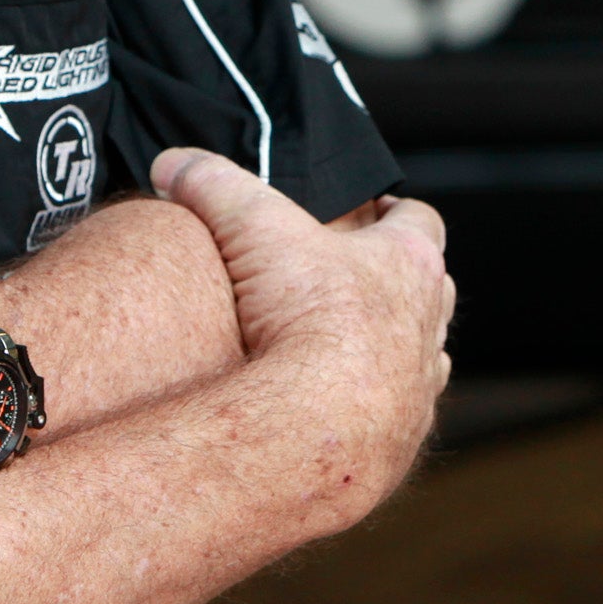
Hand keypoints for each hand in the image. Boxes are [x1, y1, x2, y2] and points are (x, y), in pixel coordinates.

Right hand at [148, 149, 451, 516]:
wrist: (317, 428)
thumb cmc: (304, 319)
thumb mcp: (250, 227)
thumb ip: (212, 183)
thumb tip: (172, 163)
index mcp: (409, 263)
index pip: (421, 220)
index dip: (396, 211)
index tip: (374, 208)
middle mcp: (428, 324)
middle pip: (429, 288)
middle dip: (394, 280)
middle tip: (351, 276)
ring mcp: (420, 386)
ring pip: (419, 355)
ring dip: (391, 346)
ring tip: (344, 346)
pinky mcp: (402, 440)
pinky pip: (398, 414)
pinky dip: (372, 404)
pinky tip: (335, 406)